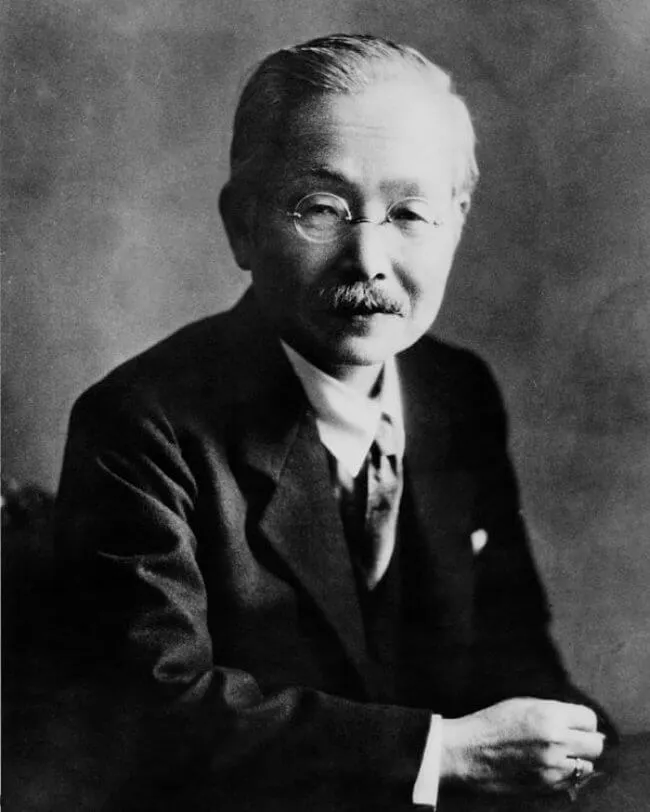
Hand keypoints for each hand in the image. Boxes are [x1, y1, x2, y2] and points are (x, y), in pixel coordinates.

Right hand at [440, 698, 604, 793]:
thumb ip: (551, 711)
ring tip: (560, 754)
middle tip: (574, 739)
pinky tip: (550, 766)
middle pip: (596, 744)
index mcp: (548, 715)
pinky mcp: (546, 786)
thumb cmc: (490, 723)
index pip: (589, 719)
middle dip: (587, 740)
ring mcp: (553, 767)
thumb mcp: (521, 704)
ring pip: (587, 765)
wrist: (466, 753)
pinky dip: (566, 774)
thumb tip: (576, 720)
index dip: (583, 720)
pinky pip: (572, 781)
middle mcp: (556, 741)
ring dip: (577, 759)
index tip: (576, 723)